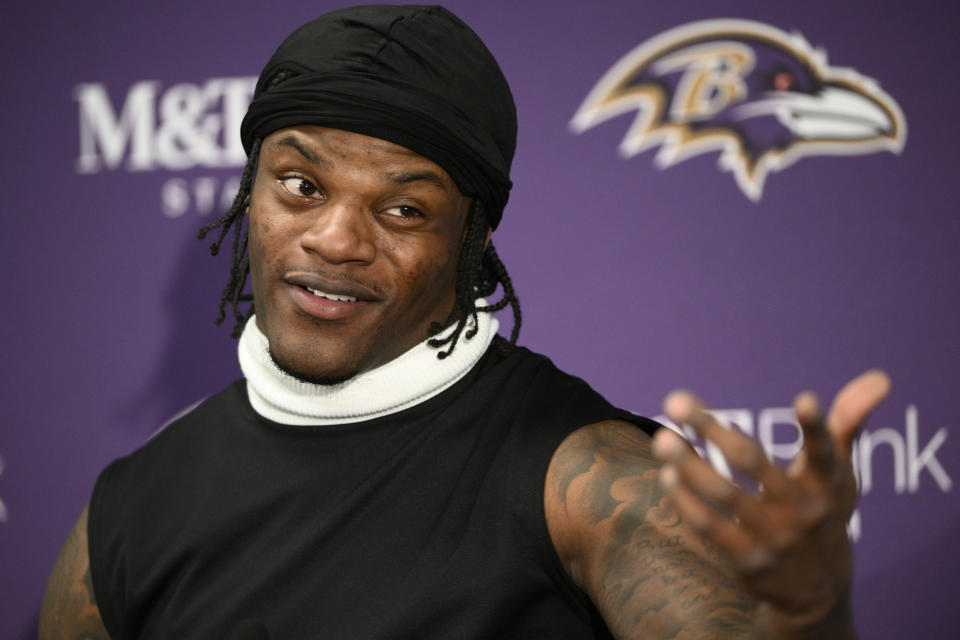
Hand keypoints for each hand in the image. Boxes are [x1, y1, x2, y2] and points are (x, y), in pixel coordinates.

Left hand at [651, 370, 890, 630]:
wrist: (817, 588)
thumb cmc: (824, 510)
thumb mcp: (841, 471)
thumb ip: (848, 421)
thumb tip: (880, 377)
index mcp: (827, 484)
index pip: (823, 452)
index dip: (816, 427)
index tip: (805, 399)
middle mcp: (802, 511)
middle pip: (752, 461)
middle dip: (710, 428)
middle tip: (674, 400)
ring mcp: (773, 538)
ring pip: (722, 494)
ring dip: (688, 463)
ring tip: (662, 437)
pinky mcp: (747, 561)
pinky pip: (709, 526)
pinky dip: (686, 499)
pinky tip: (668, 474)